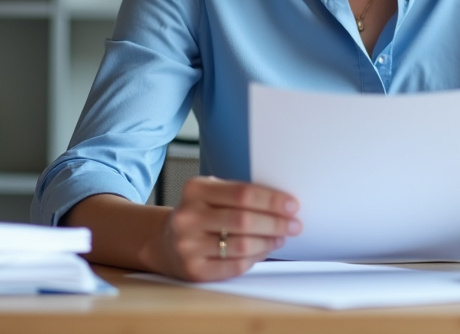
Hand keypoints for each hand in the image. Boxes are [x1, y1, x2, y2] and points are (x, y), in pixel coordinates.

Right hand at [162, 176, 301, 280]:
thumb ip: (239, 195)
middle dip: (276, 223)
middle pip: (244, 220)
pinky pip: (235, 266)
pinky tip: (264, 250)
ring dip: (269, 242)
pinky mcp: (194, 270)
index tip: (292, 205)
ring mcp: (188, 245)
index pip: (242, 193)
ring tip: (281, 237)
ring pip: (242, 245)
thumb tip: (282, 204)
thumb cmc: (199, 214)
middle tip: (294, 224)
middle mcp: (188, 217)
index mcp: (195, 190)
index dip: (272, 200)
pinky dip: (256, 258)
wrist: (165, 242)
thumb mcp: (210, 194)